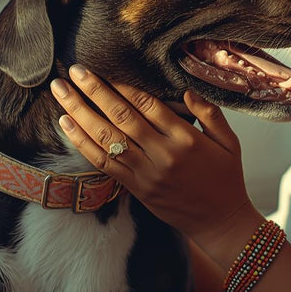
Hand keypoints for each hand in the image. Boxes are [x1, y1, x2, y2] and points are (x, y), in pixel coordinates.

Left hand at [50, 64, 259, 248]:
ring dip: (80, 113)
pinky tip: (66, 125)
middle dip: (94, 91)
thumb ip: (210, 112)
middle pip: (122, 117)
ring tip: (61, 93)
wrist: (219, 222)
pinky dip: (82, 142)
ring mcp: (146, 173)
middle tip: (74, 71)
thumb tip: (186, 89)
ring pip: (106, 138)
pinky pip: (103, 163)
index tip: (104, 69)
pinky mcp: (135, 188)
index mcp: (187, 139)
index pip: (148, 105)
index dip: (123, 86)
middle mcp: (163, 154)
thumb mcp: (230, 142)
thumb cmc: (226, 178)